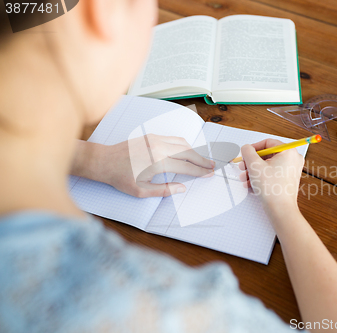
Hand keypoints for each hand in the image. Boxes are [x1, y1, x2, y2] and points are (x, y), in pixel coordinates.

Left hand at [72, 136, 214, 197]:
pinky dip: (184, 144)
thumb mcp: (141, 191)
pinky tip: (188, 151)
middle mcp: (159, 148)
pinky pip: (173, 138)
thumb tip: (181, 188)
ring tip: (203, 159)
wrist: (104, 161)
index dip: (199, 171)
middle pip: (188, 153)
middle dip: (202, 160)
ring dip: (194, 151)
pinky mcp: (151, 136)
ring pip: (182, 143)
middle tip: (212, 165)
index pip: (186, 167)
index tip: (209, 173)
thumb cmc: (120, 178)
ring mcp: (155, 140)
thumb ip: (163, 190)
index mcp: (157, 163)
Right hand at [238, 139, 303, 213]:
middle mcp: (293, 159)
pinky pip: (272, 174)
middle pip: (267, 155)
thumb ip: (248, 152)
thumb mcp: (254, 166)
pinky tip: (251, 185)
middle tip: (243, 167)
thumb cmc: (272, 189)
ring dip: (254, 172)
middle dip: (252, 163)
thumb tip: (246, 148)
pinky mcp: (288, 180)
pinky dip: (261, 178)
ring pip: (268, 166)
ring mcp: (291, 170)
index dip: (253, 148)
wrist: (280, 209)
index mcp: (288, 151)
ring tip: (245, 179)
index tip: (245, 154)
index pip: (268, 143)